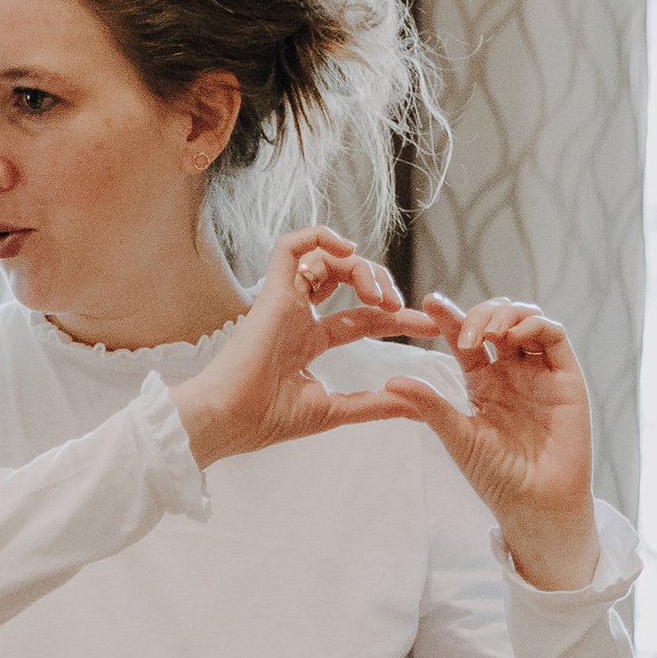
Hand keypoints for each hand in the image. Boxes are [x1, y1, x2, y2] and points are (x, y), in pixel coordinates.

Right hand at [169, 227, 438, 467]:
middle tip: (400, 305)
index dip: (397, 318)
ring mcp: (284, 302)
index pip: (361, 318)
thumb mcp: (333, 410)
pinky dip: (318, 237)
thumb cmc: (265, 420)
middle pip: (346, 280)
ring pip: (325, 259)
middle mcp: (297, 317)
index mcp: (307, 342)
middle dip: (381, 284)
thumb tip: (417, 408)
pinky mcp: (271, 293)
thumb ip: (374, 405)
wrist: (227, 420)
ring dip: (361, 267)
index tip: (429, 327)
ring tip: (379, 293)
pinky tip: (347, 249)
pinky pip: (290, 247)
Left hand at [377, 294, 599, 590]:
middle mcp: (512, 371)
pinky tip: (514, 336)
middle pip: (497, 321)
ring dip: (506, 315)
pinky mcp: (567, 379)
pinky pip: (555, 337)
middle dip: (480, 314)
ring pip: (527, 321)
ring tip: (488, 334)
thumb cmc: (495, 475)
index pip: (464, 339)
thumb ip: (430, 406)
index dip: (449, 317)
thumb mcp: (457, 436)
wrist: (534, 503)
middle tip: (466, 333)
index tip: (429, 301)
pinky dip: (535, 325)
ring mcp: (540, 373)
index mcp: (483, 381)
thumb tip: (390, 380)